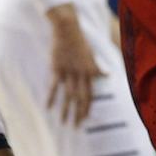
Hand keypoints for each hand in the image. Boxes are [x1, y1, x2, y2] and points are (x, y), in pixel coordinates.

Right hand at [46, 6, 105, 125]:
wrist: (68, 28)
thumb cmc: (80, 41)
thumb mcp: (91, 54)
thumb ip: (96, 68)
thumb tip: (106, 75)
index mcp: (90, 70)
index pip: (90, 93)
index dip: (88, 107)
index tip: (86, 119)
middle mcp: (81, 73)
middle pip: (81, 97)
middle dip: (79, 113)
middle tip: (76, 127)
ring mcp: (69, 71)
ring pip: (69, 94)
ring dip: (66, 110)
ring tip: (64, 123)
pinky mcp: (57, 68)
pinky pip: (55, 85)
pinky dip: (52, 97)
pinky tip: (49, 108)